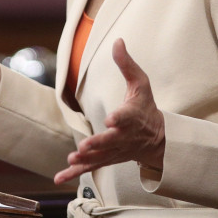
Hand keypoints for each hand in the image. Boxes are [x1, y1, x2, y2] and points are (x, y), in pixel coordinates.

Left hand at [54, 38, 164, 184]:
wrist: (158, 139)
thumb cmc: (146, 107)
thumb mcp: (141, 83)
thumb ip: (127, 64)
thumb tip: (118, 40)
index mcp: (132, 115)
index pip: (126, 117)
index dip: (119, 118)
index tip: (111, 119)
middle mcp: (124, 135)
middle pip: (111, 141)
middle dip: (99, 143)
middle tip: (85, 146)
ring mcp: (116, 149)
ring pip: (100, 156)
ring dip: (86, 159)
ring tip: (72, 159)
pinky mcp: (108, 159)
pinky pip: (91, 167)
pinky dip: (75, 172)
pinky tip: (59, 177)